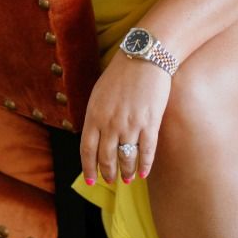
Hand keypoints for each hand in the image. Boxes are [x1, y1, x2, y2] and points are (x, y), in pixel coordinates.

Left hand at [79, 55, 170, 185]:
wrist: (144, 57)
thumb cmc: (121, 73)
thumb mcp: (99, 93)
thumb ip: (95, 116)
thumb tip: (94, 137)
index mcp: (94, 115)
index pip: (87, 150)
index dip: (89, 168)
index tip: (92, 180)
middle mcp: (110, 124)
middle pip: (107, 158)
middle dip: (108, 173)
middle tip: (111, 180)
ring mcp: (130, 125)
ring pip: (127, 158)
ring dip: (126, 172)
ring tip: (128, 179)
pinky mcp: (150, 123)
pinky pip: (147, 151)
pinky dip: (145, 165)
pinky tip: (144, 172)